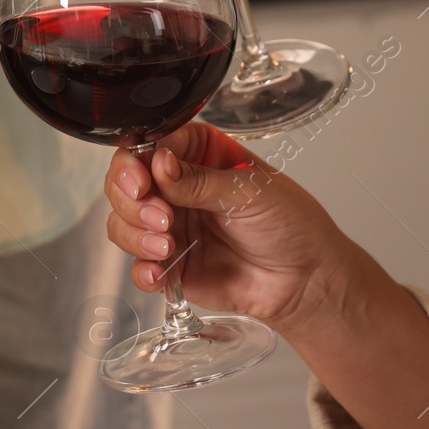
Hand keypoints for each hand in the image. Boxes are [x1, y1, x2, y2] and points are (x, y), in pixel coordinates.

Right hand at [107, 124, 428, 428]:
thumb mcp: (250, 191)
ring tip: (167, 245)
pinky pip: (137, 265)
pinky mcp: (169, 265)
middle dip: (131, 201)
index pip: (149, 146)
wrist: (306, 282)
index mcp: (199, 156)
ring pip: (122, 223)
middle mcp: (178, 188)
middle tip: (160, 216)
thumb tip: (158, 163)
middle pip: (125, 183)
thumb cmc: (292, 226)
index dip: (135, 161)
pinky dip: (141, 269)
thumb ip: (199, 180)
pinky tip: (160, 271)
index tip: (142, 179)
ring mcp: (170, 226)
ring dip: (135, 234)